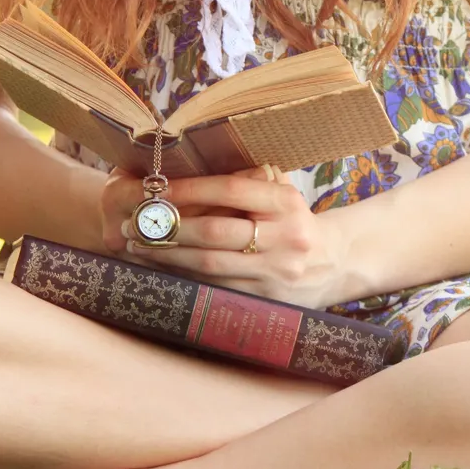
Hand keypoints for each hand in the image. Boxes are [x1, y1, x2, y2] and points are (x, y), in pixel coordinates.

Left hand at [120, 166, 349, 308]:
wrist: (335, 264)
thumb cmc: (294, 221)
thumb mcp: (282, 194)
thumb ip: (248, 182)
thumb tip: (188, 168)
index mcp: (285, 203)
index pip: (230, 189)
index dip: (189, 189)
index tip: (155, 190)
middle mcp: (284, 237)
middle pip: (214, 232)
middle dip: (168, 228)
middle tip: (134, 223)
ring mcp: (276, 272)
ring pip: (210, 265)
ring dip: (168, 256)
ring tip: (137, 247)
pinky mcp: (266, 300)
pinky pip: (216, 288)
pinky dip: (184, 278)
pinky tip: (161, 270)